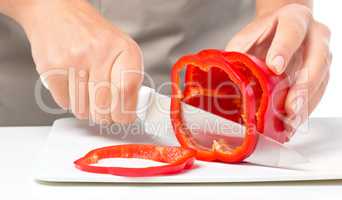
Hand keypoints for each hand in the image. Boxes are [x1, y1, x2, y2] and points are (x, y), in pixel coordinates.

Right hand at [16, 0, 142, 123]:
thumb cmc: (91, 34)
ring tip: (86, 92)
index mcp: (124, 49)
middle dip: (103, 116)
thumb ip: (128, 78)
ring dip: (85, 109)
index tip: (123, 118)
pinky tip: (72, 85)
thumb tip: (130, 111)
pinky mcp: (53, 67)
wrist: (57, 13)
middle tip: (103, 112)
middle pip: (104, 107)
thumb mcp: (120, 49)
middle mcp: (100, 52)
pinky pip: (64, 103)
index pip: (127, 92)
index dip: (125, 113)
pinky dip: (69, 101)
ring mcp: (75, 59)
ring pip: (83, 109)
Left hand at [226, 4, 331, 135]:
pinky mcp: (322, 74)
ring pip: (321, 80)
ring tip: (290, 121)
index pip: (292, 31)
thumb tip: (225, 76)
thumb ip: (239, 51)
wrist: (281, 30)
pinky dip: (305, 109)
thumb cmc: (265, 34)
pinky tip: (292, 121)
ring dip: (306, 104)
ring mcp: (321, 55)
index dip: (283, 49)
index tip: (274, 67)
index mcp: (294, 20)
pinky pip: (318, 93)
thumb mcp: (247, 37)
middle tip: (290, 107)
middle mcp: (314, 36)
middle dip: (303, 86)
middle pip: (317, 59)